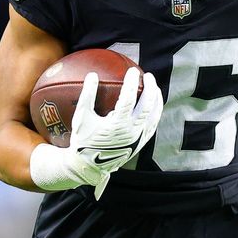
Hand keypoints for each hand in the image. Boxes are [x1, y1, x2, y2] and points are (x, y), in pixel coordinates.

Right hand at [69, 67, 162, 197]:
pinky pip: (153, 125)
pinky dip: (155, 113)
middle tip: (148, 75)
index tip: (132, 70)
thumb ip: (87, 96)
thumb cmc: (83, 140)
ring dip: (156, 99)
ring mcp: (139, 138)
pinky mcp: (141, 143)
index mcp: (117, 125)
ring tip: (154, 87)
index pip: (128, 98)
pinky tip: (153, 105)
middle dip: (150, 87)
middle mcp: (132, 132)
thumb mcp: (81, 118)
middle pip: (147, 105)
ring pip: (154, 115)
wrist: (89, 166)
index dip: (132, 82)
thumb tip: (92, 74)